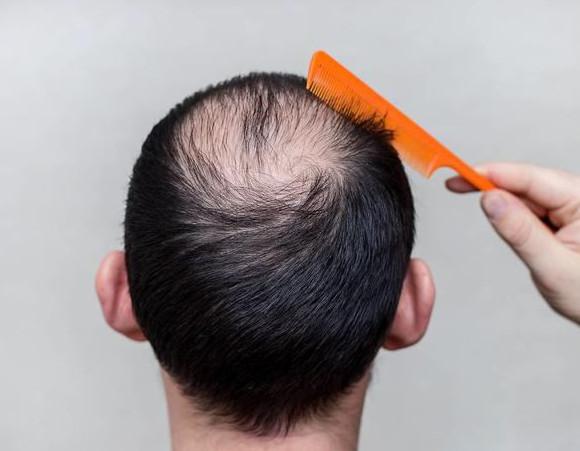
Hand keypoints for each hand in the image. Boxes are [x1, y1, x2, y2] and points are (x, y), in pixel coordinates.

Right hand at [446, 163, 579, 324]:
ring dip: (506, 206)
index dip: (492, 173)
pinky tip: (512, 226)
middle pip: (527, 182)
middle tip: (455, 185)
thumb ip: (520, 232)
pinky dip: (516, 216)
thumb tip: (489, 200)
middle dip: (493, 186)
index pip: (532, 179)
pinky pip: (535, 209)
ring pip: (528, 196)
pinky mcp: (568, 216)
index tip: (460, 175)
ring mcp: (574, 207)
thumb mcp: (554, 268)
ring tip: (503, 228)